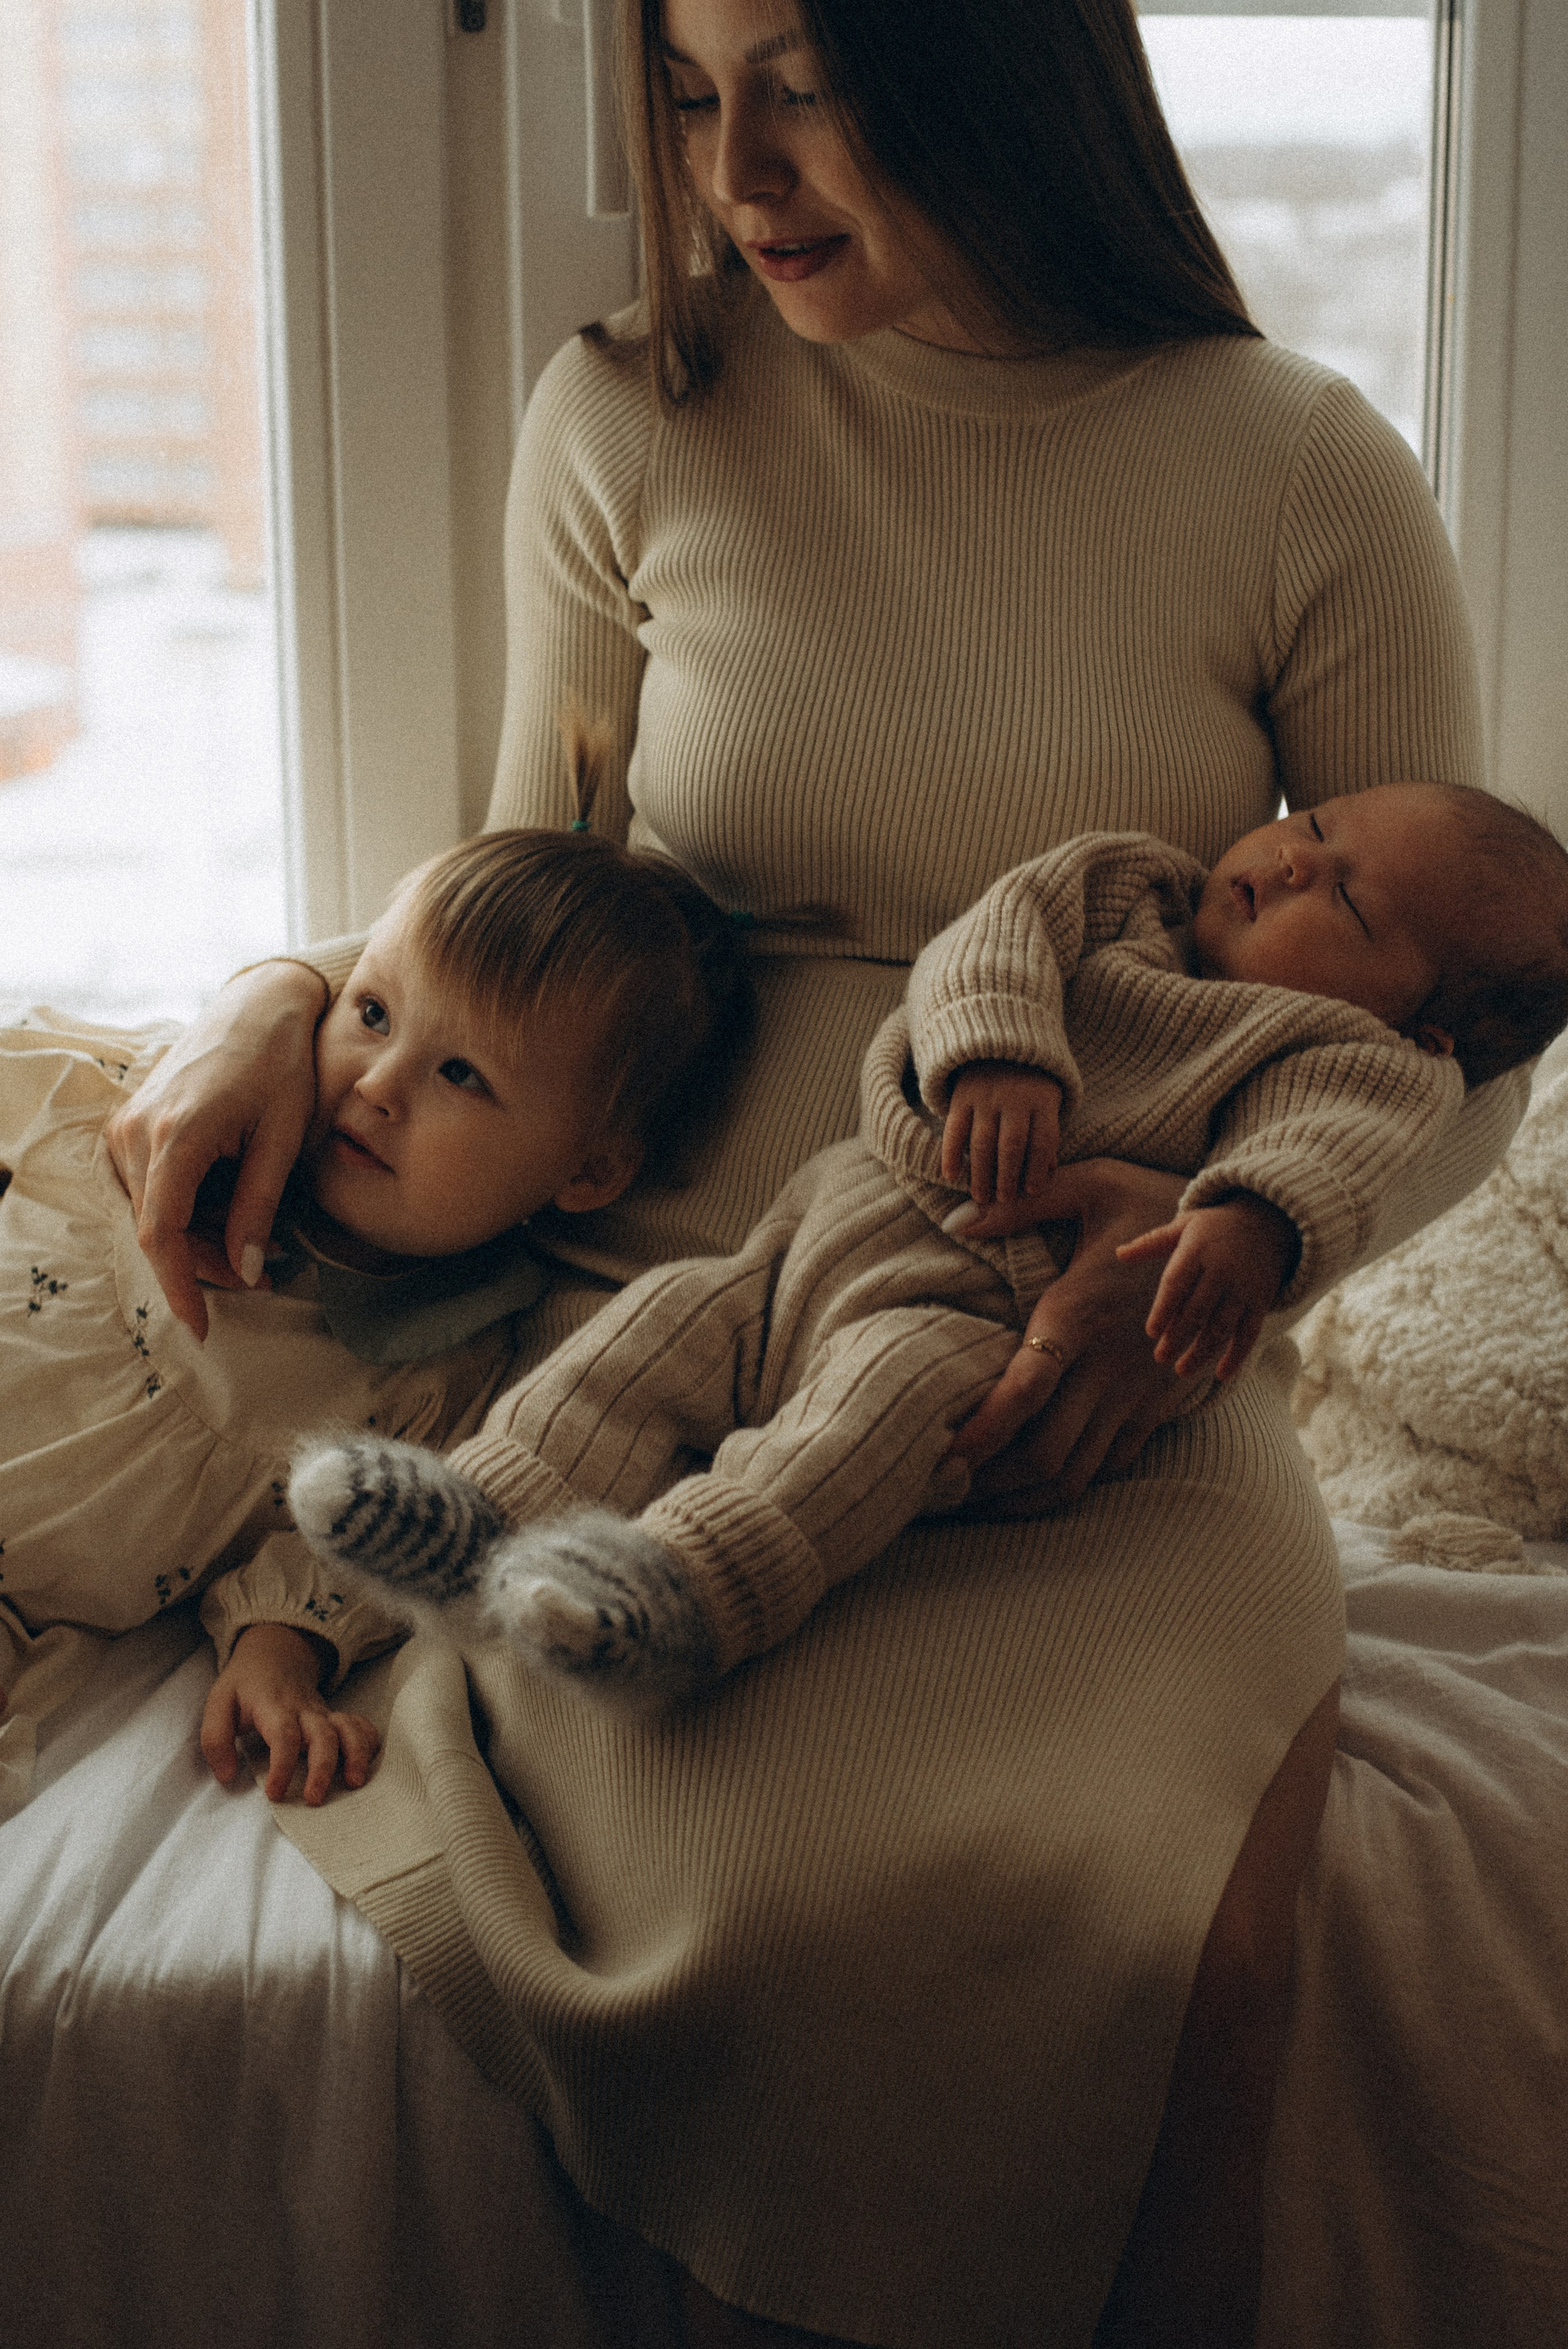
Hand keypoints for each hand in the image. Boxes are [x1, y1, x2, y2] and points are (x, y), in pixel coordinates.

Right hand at [104, 961, 325, 1340]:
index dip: (181, 1286)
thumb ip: (259, 1208)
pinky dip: (188, 1209)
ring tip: (257, 1236)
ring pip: (153, 1213)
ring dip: (199, 1238)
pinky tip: (230, 1204)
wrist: (257, 1007)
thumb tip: (249, 1271)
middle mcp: (136, 1131)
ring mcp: (127, 1126)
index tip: (202, 1328)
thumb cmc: (279, 1064)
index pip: (162, 1234)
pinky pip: (152, 1188)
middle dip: (206, 1263)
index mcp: (175, 1134)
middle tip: (262, 1272)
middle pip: (158, 1230)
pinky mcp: (131, 1125)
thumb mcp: (282, 1140)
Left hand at [201, 1622, 379, 1805]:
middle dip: (323, 1768)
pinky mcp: (335, 1718)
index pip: (284, 1735)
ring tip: (354, 1782)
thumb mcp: (218, 1704)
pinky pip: (361, 1726)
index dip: (282, 1765)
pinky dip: (369, 1742)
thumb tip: (227, 1775)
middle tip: (314, 1799)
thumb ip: (215, 1739)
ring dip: (356, 1754)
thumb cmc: (244, 1685)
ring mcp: (323, 1713)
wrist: (274, 1654)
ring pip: (349, 1729)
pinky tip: (367, 1764)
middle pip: (323, 1735)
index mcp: (273, 1707)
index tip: (274, 1793)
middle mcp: (304, 1710)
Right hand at [942, 1062, 1062, 1205]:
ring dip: (981, 1173)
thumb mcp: (1046, 1101)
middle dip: (1007, 1177)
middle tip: (1003, 1200)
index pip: (1043, 1140)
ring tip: (981, 1196)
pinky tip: (950, 1176)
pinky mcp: (962, 1094)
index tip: (1031, 1191)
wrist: (999, 1040)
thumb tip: (1045, 1177)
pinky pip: (954, 1128)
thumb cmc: (1029, 1083)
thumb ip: (1044, 1135)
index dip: (1037, 1169)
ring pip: (983, 1141)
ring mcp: (986, 1095)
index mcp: (1043, 1100)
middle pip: (1012, 1145)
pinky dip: (950, 1153)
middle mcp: (1014, 1097)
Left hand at [947, 1158, 1194, 1509]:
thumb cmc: (1152, 1202)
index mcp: (1078, 1315)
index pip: (1024, 1392)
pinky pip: (1110, 1465)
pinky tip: (1027, 1490)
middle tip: (940, 1490)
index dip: (982, 1434)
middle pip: (1044, 1452)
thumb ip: (1021, 1203)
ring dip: (1022, 1496)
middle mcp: (1106, 1366)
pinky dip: (1067, 1486)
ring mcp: (1135, 1392)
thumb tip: (957, 1218)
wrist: (1240, 1235)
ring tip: (973, 1502)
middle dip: (988, 1482)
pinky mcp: (1156, 1405)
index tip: (942, 1457)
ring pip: (1076, 1471)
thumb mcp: (1091, 1184)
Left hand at [1118, 1195, 1298, 1383]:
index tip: (1152, 1332)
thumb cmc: (1215, 1228)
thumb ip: (1152, 1243)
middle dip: (1178, 1337)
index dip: (1164, 1309)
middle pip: (1197, 1310)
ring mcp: (1244, 1289)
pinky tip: (1221, 1375)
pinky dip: (1237, 1355)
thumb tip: (1119, 1254)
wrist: (1269, 1223)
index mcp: (1198, 1251)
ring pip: (1221, 1326)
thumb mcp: (1184, 1226)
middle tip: (1160, 1357)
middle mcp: (1222, 1271)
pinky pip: (1249, 1333)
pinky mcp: (1261, 1302)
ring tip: (1181, 1370)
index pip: (1177, 1283)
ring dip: (1202, 1352)